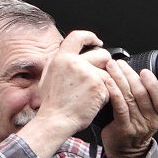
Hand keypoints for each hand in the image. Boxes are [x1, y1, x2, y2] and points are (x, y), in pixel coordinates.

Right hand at [17, 30, 113, 157]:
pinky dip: (105, 96)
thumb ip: (59, 64)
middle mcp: (75, 63)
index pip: (78, 36)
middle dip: (105, 63)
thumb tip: (68, 56)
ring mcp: (88, 74)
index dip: (90, 37)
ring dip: (104, 83)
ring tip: (91, 95)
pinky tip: (93, 102)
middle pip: (102, 54)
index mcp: (61, 59)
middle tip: (101, 74)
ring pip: (108, 73)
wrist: (55, 121)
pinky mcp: (98, 87)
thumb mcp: (48, 77)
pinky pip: (110, 87)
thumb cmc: (51, 104)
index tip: (96, 41)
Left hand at [101, 59, 157, 157]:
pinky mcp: (123, 128)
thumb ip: (147, 95)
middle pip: (142, 93)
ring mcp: (138, 125)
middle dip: (130, 74)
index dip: (153, 83)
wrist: (125, 151)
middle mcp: (151, 120)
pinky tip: (109, 82)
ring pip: (129, 97)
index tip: (144, 70)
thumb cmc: (134, 127)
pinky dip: (114, 92)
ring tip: (112, 66)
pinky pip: (120, 107)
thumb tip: (135, 71)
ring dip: (119, 78)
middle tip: (120, 63)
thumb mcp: (148, 113)